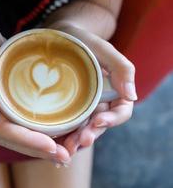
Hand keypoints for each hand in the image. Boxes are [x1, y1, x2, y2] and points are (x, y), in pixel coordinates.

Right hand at [0, 24, 70, 162]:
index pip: (2, 132)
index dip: (27, 141)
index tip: (52, 147)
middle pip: (11, 139)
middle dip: (37, 150)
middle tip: (64, 157)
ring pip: (16, 135)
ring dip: (38, 146)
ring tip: (62, 153)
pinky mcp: (1, 106)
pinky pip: (19, 124)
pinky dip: (35, 133)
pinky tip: (52, 136)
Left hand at [50, 25, 136, 155]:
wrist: (59, 37)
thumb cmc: (82, 41)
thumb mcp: (103, 49)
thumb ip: (122, 69)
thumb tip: (132, 96)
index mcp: (113, 91)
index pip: (120, 112)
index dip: (112, 120)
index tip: (98, 121)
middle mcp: (99, 102)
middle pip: (99, 126)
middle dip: (90, 135)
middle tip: (78, 143)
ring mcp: (82, 107)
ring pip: (83, 129)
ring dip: (76, 141)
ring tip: (65, 149)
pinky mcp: (66, 108)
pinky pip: (67, 125)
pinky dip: (63, 137)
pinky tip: (54, 146)